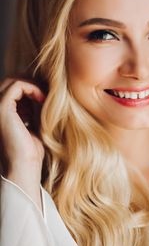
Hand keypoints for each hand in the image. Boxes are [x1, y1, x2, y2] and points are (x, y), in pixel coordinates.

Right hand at [0, 78, 45, 208]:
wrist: (25, 165)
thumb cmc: (31, 148)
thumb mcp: (33, 120)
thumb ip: (33, 104)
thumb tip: (43, 86)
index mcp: (0, 111)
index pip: (13, 88)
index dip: (31, 87)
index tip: (45, 98)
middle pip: (13, 82)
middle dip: (32, 84)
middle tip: (46, 95)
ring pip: (14, 81)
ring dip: (33, 85)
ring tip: (45, 98)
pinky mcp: (1, 107)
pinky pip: (18, 85)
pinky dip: (33, 87)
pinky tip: (42, 99)